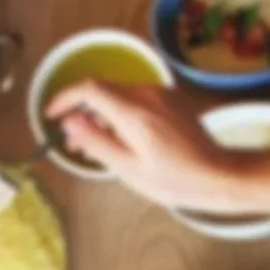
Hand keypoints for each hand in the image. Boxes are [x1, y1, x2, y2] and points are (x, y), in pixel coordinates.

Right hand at [47, 81, 235, 210]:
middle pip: (103, 90)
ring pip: (119, 94)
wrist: (217, 174)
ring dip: (101, 113)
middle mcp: (147, 93)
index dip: (65, 98)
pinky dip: (121, 112)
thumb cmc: (173, 180)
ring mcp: (161, 93)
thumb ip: (96, 142)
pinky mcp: (171, 98)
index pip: (90, 89)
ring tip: (94, 144)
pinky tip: (121, 137)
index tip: (51, 115)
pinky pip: (137, 98)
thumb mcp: (128, 169)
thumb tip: (69, 122)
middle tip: (72, 141)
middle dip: (82, 111)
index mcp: (134, 112)